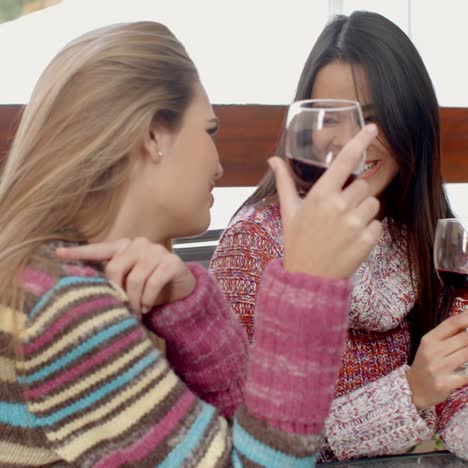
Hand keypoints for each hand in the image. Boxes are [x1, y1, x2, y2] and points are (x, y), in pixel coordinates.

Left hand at [56, 238, 195, 315]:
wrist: (181, 289)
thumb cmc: (150, 286)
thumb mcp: (130, 281)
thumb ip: (114, 279)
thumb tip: (88, 291)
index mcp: (125, 246)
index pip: (100, 249)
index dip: (79, 252)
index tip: (58, 254)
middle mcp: (140, 244)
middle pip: (115, 268)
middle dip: (117, 292)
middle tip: (122, 308)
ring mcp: (156, 251)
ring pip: (135, 279)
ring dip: (134, 300)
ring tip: (137, 311)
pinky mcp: (171, 262)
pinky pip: (153, 282)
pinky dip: (148, 298)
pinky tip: (148, 306)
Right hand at [270, 124, 381, 278]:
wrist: (307, 279)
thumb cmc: (297, 243)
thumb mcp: (289, 211)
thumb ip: (285, 182)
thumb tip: (273, 160)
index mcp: (320, 195)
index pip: (345, 161)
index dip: (360, 141)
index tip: (372, 127)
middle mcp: (340, 206)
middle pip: (363, 186)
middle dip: (354, 196)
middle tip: (338, 214)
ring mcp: (355, 224)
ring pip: (373, 204)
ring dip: (363, 213)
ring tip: (345, 229)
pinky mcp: (368, 240)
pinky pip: (378, 225)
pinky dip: (369, 232)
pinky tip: (351, 241)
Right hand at [406, 311, 467, 409]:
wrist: (412, 388)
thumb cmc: (426, 363)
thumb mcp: (430, 346)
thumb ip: (447, 335)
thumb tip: (467, 323)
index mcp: (429, 340)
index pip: (451, 323)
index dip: (467, 318)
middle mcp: (432, 352)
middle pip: (464, 338)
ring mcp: (438, 368)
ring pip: (467, 355)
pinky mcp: (445, 384)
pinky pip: (467, 375)